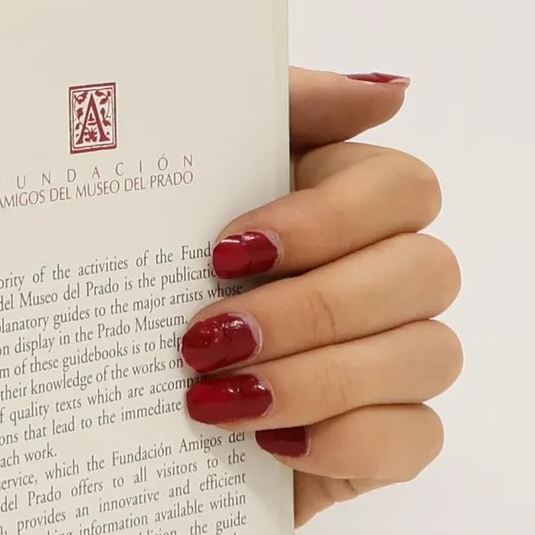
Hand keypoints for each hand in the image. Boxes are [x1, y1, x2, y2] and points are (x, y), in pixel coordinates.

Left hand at [178, 70, 460, 525]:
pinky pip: (417, 439)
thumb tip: (388, 90)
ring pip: (432, 354)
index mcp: (345, 199)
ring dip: (319, 379)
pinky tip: (268, 445)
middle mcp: (387, 273)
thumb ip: (281, 108)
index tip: (225, 252)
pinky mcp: (388, 442)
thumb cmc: (145, 271)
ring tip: (216, 401)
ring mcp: (398, 359)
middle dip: (312, 309)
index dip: (327, 220)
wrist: (101, 401)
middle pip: (427, 270)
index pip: (403, 188)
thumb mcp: (182, 172)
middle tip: (204, 340)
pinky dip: (344, 440)